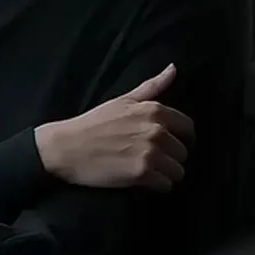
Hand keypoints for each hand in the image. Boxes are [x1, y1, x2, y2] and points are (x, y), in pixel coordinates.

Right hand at [34, 63, 193, 190]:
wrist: (66, 148)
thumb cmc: (93, 123)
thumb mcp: (123, 100)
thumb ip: (152, 86)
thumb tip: (174, 68)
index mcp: (154, 111)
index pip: (188, 128)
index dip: (181, 139)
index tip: (169, 145)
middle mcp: (157, 130)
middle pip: (183, 153)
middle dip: (171, 159)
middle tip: (151, 160)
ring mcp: (150, 153)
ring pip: (178, 171)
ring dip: (166, 175)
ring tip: (147, 172)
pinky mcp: (142, 174)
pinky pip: (166, 186)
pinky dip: (157, 187)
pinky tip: (142, 181)